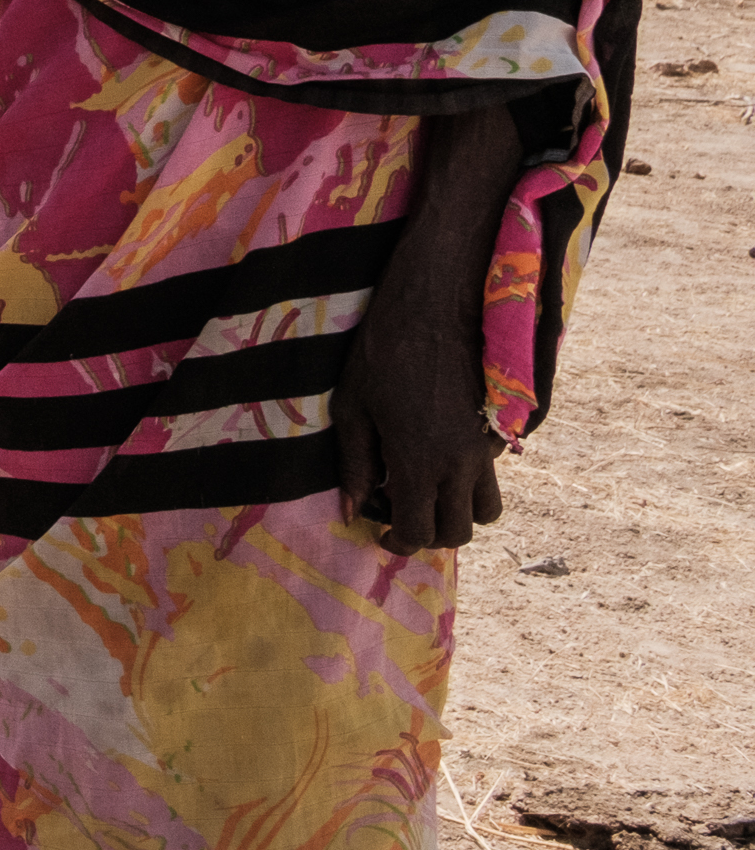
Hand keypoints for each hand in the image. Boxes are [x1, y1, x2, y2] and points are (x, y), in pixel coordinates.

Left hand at [336, 281, 505, 552]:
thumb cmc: (383, 351)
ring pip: (486, 510)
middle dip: (429, 534)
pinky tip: (439, 452)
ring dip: (458, 511)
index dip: (398, 542)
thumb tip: (353, 510)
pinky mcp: (497, 430)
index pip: (419, 532)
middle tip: (401, 513)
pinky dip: (470, 479)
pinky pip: (492, 474)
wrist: (438, 306)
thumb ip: (354, 463)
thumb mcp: (352, 406)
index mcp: (420, 463)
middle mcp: (460, 465)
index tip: (381, 534)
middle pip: (459, 533)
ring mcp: (485, 449)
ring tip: (425, 489)